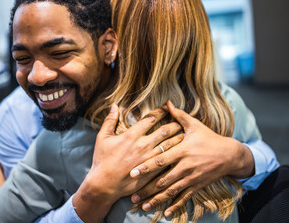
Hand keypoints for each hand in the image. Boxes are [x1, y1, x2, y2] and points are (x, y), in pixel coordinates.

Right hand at [73, 104, 181, 221]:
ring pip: (169, 145)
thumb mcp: (102, 138)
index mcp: (132, 135)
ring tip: (185, 134)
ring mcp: (149, 158)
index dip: (161, 111)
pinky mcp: (153, 170)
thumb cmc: (102, 160)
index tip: (167, 107)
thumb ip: (110, 120)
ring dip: (178, 138)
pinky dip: (175, 154)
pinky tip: (180, 152)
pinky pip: (168, 160)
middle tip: (180, 121)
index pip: (151, 118)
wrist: (105, 183)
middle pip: (165, 130)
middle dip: (174, 124)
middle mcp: (143, 145)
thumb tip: (114, 106)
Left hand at [129, 101, 253, 216]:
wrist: (230, 154)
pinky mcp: (197, 185)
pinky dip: (175, 206)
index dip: (146, 167)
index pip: (160, 160)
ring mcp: (192, 178)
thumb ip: (178, 115)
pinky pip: (185, 198)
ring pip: (171, 191)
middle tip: (132, 194)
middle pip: (163, 179)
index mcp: (182, 151)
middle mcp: (186, 166)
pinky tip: (166, 213)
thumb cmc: (209, 138)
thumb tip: (166, 103)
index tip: (132, 172)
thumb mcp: (195, 125)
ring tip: (143, 206)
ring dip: (157, 199)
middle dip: (147, 188)